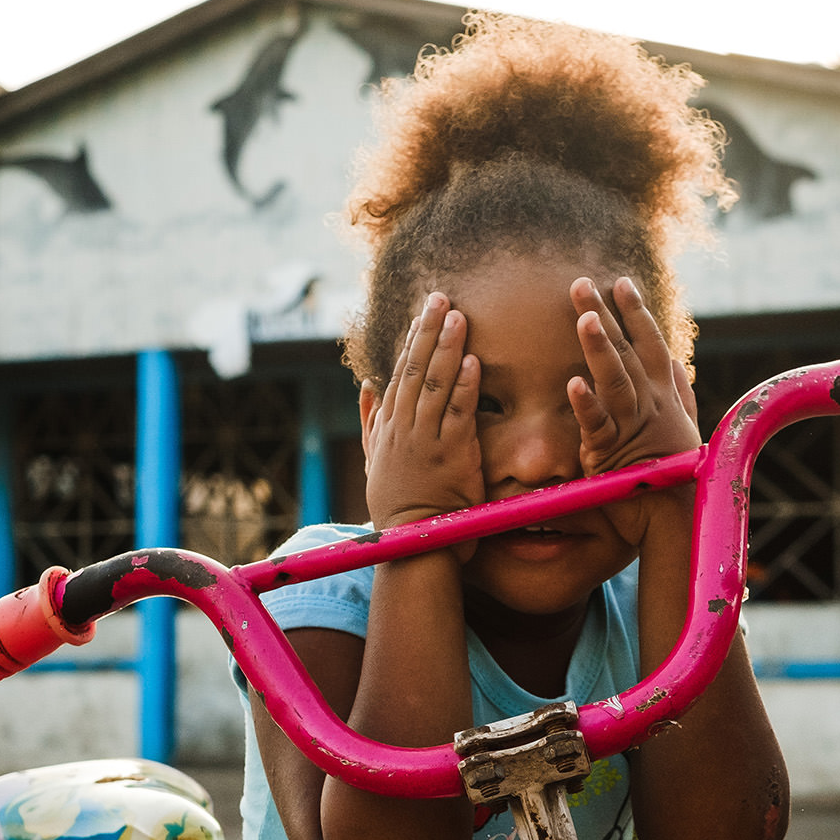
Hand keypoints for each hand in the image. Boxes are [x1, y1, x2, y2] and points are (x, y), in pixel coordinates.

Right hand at [363, 293, 484, 546]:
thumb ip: (369, 422)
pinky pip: (458, 414)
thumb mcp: (373, 461)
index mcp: (387, 426)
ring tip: (458, 315)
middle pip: (415, 369)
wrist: (414, 541)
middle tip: (441, 297)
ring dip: (447, 347)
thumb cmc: (398, 504)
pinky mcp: (450, 456)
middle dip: (428, 330)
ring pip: (435, 384)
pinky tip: (473, 361)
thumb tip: (367, 386)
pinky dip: (464, 386)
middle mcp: (404, 428)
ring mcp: (426, 441)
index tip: (423, 311)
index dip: (413, 339)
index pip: (400, 373)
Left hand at [568, 276, 700, 544]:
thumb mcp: (683, 428)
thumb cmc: (679, 475)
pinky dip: (586, 404)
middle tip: (580, 283)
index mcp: (664, 396)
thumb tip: (679, 363)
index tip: (621, 281)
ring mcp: (632, 427)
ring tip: (584, 317)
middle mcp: (650, 404)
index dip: (636, 312)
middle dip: (606, 315)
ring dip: (599, 348)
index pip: (650, 344)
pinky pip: (597, 425)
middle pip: (626, 351)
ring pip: (615, 379)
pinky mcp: (611, 453)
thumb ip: (680, 394)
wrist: (679, 519)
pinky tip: (572, 383)